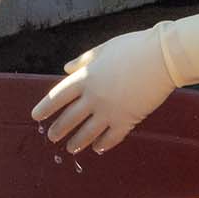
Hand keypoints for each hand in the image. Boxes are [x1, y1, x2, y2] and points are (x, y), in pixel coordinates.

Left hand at [31, 25, 175, 153]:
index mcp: (85, 77)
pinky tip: (97, 148)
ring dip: (76, 142)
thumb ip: (83, 61)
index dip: (45, 107)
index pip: (57, 96)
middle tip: (52, 137)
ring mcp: (109, 111)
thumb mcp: (103, 49)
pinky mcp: (127, 121)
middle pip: (69, 118)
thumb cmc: (132, 48)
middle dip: (58, 130)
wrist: (162, 59)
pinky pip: (111, 138)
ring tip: (70, 148)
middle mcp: (93, 97)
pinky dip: (102, 145)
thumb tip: (66, 68)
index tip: (36, 116)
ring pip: (87, 133)